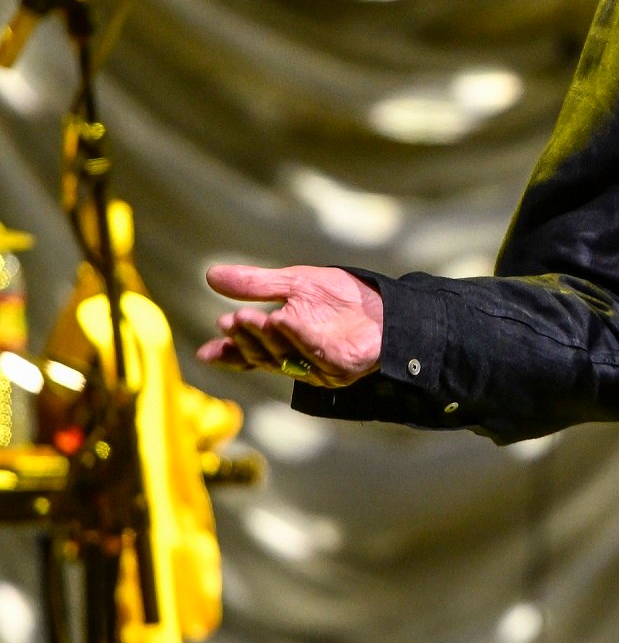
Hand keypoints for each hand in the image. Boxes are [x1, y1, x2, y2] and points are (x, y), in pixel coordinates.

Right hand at [197, 265, 383, 386]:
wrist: (388, 302)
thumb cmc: (343, 297)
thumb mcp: (295, 283)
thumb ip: (257, 284)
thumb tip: (211, 275)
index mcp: (283, 344)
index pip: (249, 354)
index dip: (229, 353)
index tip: (207, 351)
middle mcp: (298, 361)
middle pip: (264, 355)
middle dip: (246, 339)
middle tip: (231, 321)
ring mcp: (320, 367)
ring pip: (285, 356)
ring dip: (265, 338)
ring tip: (249, 317)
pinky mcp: (344, 366)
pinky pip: (316, 352)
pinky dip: (298, 336)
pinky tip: (283, 320)